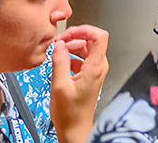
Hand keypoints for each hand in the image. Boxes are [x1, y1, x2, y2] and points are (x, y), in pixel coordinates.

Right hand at [49, 24, 108, 142]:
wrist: (75, 128)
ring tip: (57, 52)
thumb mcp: (59, 85)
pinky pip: (81, 58)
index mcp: (95, 67)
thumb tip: (59, 45)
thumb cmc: (70, 113)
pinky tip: (60, 63)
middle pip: (91, 40)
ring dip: (71, 47)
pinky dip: (71, 57)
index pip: (100, 36)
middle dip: (74, 37)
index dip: (85, 29)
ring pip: (86, 49)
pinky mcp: (89, 75)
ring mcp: (95, 71)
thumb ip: (59, 62)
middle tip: (59, 42)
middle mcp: (98, 67)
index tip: (69, 32)